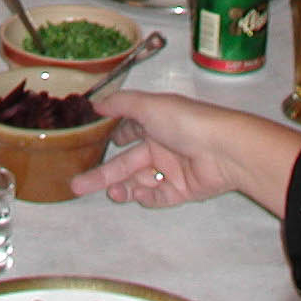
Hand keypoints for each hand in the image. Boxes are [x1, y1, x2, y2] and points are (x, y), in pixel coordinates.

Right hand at [70, 90, 300, 216]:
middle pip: (126, 162)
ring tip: (111, 193)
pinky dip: (147, 197)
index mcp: (155, 122)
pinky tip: (138, 196)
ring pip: (140, 181)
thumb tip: (95, 102)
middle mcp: (162, 144)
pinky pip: (159, 196)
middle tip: (77, 185)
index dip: (112, 138)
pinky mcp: (183, 189)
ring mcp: (172, 168)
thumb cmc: (184, 121)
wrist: (223, 149)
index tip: (90, 146)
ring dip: (123, 187)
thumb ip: (120, 104)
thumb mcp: (148, 105)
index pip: (129, 130)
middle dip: (103, 173)